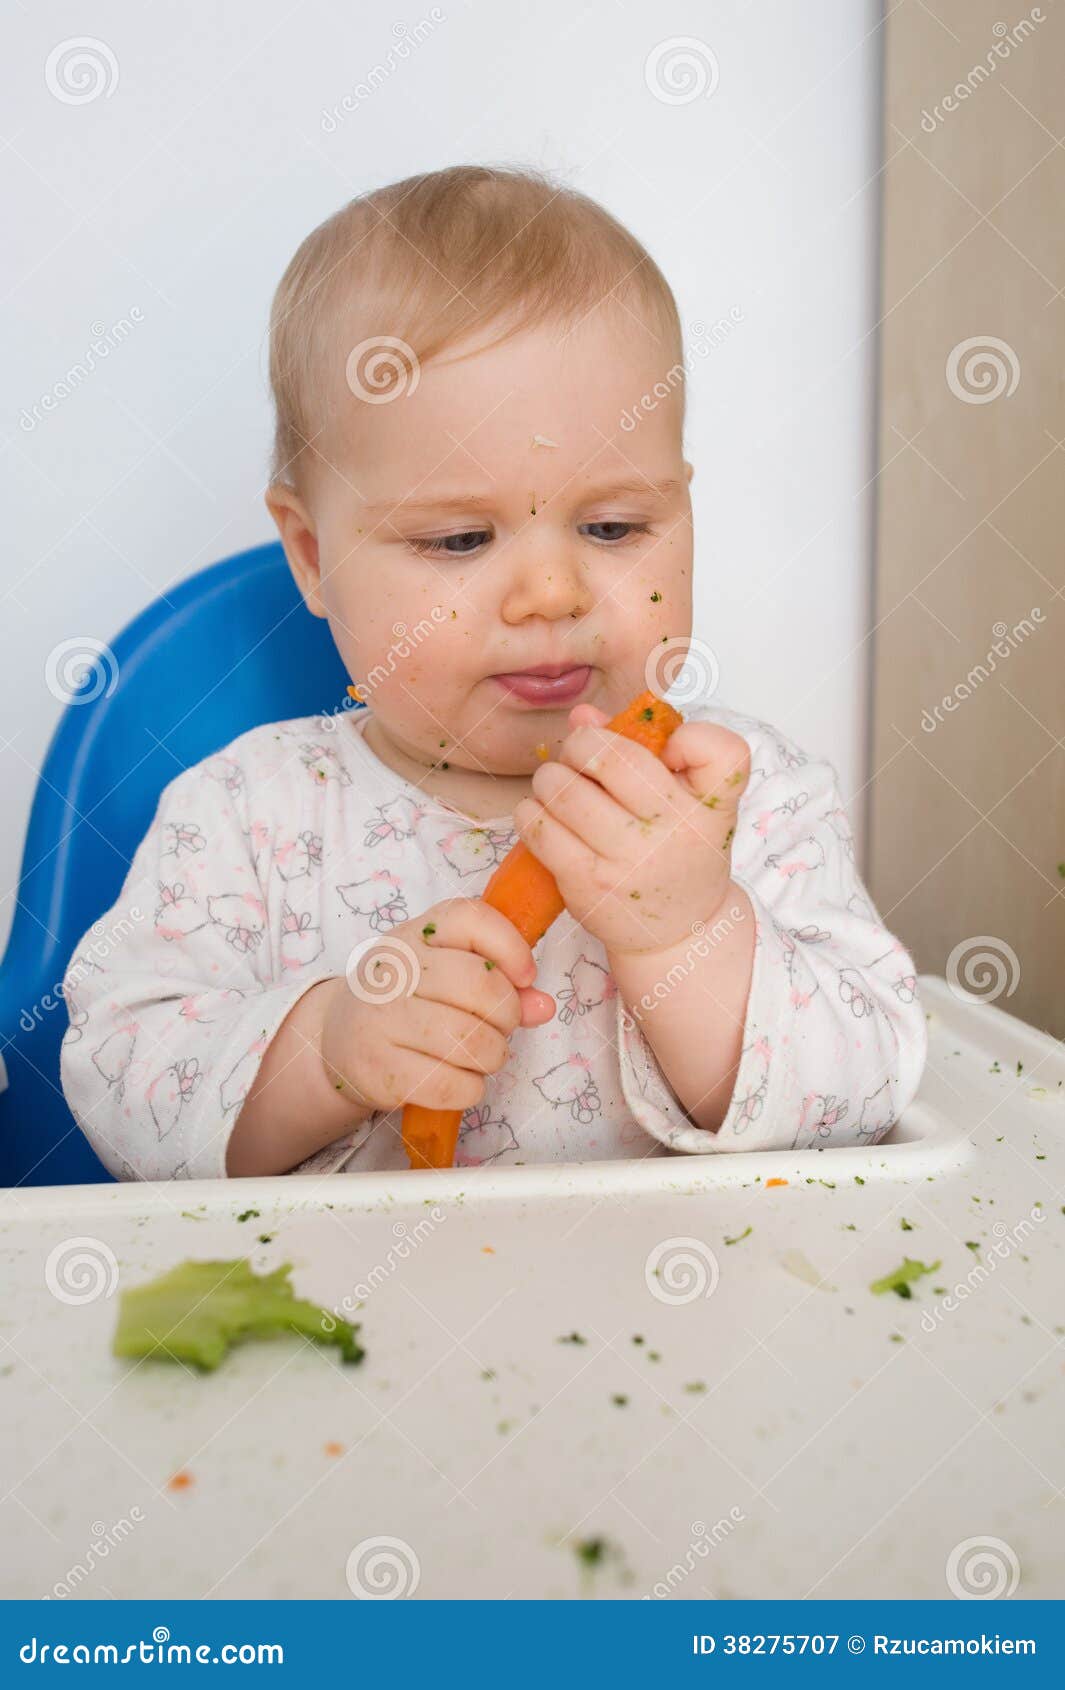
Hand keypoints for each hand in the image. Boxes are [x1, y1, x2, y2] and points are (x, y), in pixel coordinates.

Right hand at [318, 898, 554, 1113]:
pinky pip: (448, 1084)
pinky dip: (471, 1088)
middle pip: (478, 984)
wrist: (337, 1041)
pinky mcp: (378, 1069)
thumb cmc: (406, 1000)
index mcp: (413, 935)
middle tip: (502, 1026)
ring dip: (493, 1055)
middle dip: (507, 1013)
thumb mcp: (445, 973)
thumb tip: (543, 1006)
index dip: (511, 947)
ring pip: (468, 1040)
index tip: (526, 975)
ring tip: (485, 1055)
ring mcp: (380, 1020)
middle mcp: (392, 971)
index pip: (470, 918)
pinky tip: (464, 1081)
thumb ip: (500, 982)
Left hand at [513, 701, 749, 956]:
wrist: (678, 933)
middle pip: (612, 758)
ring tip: (557, 785)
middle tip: (579, 754)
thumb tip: (583, 717)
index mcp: (710, 807)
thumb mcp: (689, 801)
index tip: (669, 749)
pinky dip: (531, 811)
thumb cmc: (681, 853)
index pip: (721, 751)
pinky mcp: (586, 883)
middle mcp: (674, 832)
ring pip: (564, 790)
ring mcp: (628, 860)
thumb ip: (648, 746)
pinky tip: (543, 813)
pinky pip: (539, 828)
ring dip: (550, 778)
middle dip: (582, 745)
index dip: (689, 738)